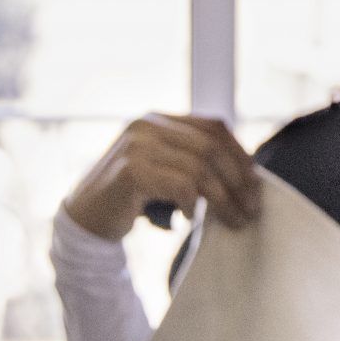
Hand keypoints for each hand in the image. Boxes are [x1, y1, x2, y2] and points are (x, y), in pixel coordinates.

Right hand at [61, 113, 259, 240]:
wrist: (84, 219)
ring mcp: (136, 144)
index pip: (213, 126)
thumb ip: (191, 160)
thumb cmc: (131, 198)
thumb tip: (247, 174)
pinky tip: (189, 219)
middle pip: (210, 147)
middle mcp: (146, 124)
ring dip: (223, 199)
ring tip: (233, 220)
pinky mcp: (130, 170)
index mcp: (158, 119)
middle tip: (251, 209)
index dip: (240, 153)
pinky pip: (180, 185)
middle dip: (238, 180)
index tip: (256, 182)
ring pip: (199, 168)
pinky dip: (192, 204)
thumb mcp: (163, 170)